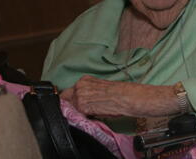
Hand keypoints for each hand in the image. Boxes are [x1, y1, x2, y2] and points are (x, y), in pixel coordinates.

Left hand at [60, 75, 178, 116]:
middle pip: (66, 99)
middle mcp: (80, 85)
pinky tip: (94, 114)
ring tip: (93, 112)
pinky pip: (77, 114)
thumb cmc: (121, 92)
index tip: (77, 105)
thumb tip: (82, 102)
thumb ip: (90, 91)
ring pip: (70, 107)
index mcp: (85, 79)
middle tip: (86, 110)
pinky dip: (82, 116)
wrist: (129, 97)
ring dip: (78, 111)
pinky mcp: (83, 106)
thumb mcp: (103, 87)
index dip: (72, 100)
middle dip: (72, 106)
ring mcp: (80, 95)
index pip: (69, 92)